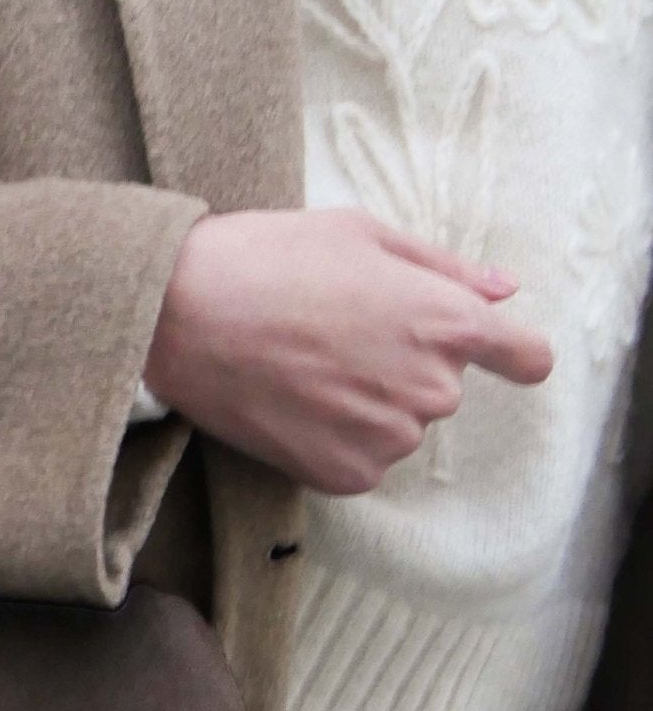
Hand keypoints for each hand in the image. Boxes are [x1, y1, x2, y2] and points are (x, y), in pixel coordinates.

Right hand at [142, 208, 554, 495]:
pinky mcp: (343, 475)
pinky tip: (292, 404)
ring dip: (367, 406)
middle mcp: (430, 388)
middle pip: (443, 389)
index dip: (510, 354)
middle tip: (336, 336)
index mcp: (447, 321)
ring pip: (398, 426)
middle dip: (404, 365)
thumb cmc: (270, 259)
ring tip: (305, 369)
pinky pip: (361, 461)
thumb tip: (503, 291)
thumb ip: (444, 270)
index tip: (488, 352)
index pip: (527, 358)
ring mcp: (387, 439)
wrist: (182, 315)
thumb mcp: (363, 235)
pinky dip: (333, 440)